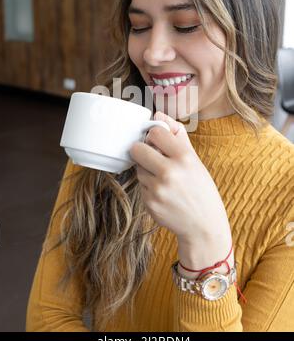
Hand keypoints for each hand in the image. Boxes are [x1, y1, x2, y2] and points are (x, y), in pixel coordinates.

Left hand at [129, 111, 231, 244]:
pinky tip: (164, 194)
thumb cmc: (200, 189)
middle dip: (142, 151)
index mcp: (184, 157)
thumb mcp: (195, 160)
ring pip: (138, 168)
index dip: (154, 136)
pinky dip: (148, 188)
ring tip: (164, 180)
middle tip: (153, 158)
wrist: (203, 226)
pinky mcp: (149, 203)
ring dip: (146, 171)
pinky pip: (140, 186)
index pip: (155, 132)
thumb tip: (158, 114)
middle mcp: (170, 172)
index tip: (158, 142)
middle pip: (137, 148)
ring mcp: (157, 189)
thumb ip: (177, 135)